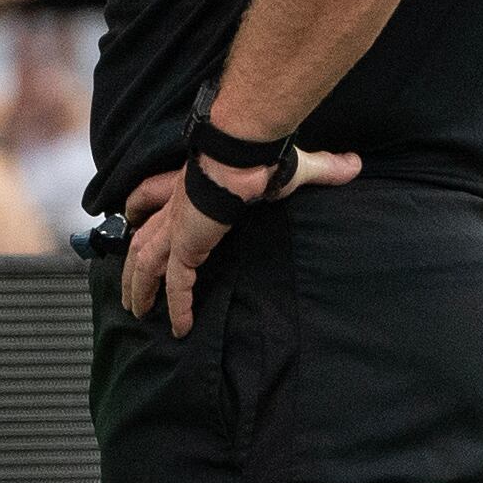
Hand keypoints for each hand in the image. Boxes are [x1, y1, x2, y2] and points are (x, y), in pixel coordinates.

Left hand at [120, 144, 362, 333]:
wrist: (245, 155)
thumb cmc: (263, 156)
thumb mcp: (294, 166)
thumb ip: (323, 167)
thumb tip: (355, 163)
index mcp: (189, 186)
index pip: (153, 195)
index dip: (140, 206)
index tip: (131, 215)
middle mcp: (175, 209)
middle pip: (141, 238)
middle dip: (131, 264)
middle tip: (127, 286)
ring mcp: (177, 229)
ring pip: (145, 264)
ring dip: (139, 288)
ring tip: (137, 311)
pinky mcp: (186, 247)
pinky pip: (176, 284)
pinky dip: (176, 305)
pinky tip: (179, 327)